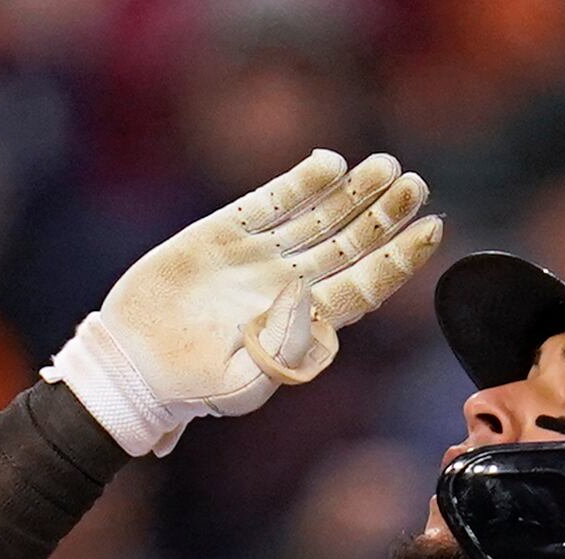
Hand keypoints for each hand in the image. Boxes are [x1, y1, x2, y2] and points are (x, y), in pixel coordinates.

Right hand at [46, 149, 443, 455]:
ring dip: (353, 193)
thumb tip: (320, 317)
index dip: (400, 258)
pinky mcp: (224, 234)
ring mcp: (259, 257)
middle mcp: (290, 284)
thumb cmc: (192, 387)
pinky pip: (270, 202)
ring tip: (386, 168)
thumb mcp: (245, 382)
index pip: (366, 285)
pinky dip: (300, 183)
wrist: (133, 366)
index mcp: (306, 323)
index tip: (431, 230)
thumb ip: (285, 351)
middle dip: (385, 215)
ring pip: (318, 217)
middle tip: (415, 186)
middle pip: (352, 244)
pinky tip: (329, 165)